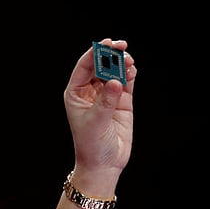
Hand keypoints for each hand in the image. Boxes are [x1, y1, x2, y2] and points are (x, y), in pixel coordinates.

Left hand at [64, 38, 135, 177]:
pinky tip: (133, 71)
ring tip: (130, 62)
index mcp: (76, 93)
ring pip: (114, 71)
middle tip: (122, 47)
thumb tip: (115, 82)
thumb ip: (105, 101)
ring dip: (122, 63)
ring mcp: (106, 95)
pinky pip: (127, 81)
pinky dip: (130, 74)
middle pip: (101, 65)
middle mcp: (90, 91)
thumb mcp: (96, 122)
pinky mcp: (122, 101)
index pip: (85, 66)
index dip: (95, 53)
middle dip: (111, 54)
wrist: (104, 163)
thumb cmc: (92, 144)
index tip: (107, 44)